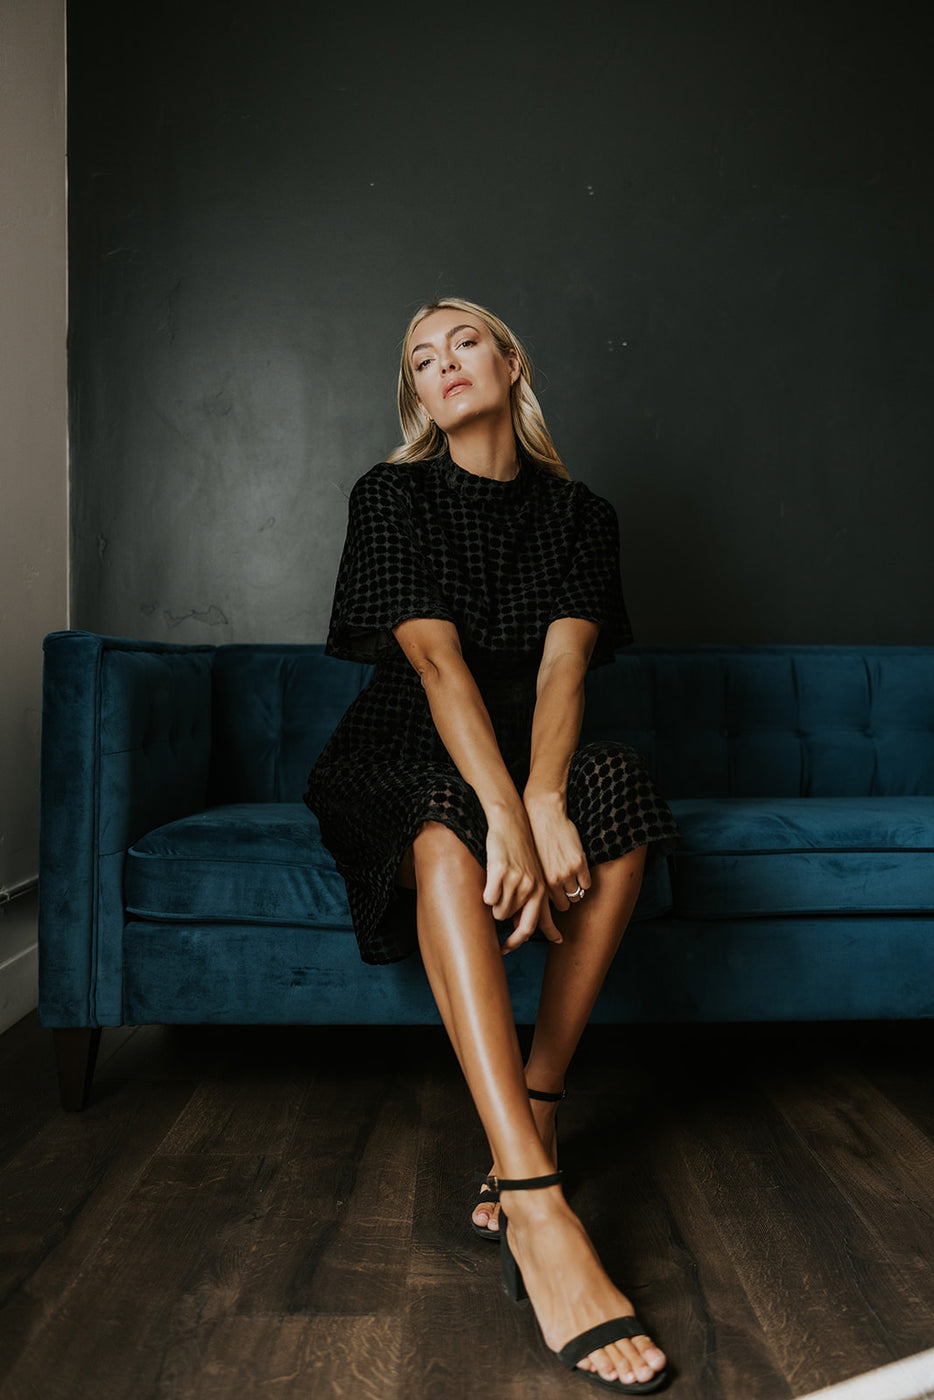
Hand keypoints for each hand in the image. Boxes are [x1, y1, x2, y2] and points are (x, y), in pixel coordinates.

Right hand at [483, 812, 562, 953]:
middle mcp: (532, 888)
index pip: (531, 926)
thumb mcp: (532, 876)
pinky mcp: (500, 872)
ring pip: (498, 910)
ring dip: (493, 904)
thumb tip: (523, 928)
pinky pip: (488, 897)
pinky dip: (485, 894)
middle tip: (492, 913)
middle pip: (510, 920)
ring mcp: (516, 880)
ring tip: (496, 886)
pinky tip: (489, 881)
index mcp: (541, 891)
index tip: (507, 951)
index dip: (519, 942)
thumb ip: (530, 901)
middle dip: (500, 919)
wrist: (512, 823)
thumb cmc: (519, 851)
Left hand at [524, 792, 590, 911]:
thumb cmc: (535, 840)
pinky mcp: (579, 863)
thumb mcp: (531, 867)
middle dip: (564, 898)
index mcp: (537, 882)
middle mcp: (551, 881)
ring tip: (570, 878)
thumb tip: (529, 911)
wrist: (543, 816)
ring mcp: (566, 873)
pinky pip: (587, 884)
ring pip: (577, 895)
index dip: (551, 906)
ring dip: (575, 889)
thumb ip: (535, 887)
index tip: (553, 901)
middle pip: (565, 904)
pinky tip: (578, 870)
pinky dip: (584, 880)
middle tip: (563, 888)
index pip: (547, 908)